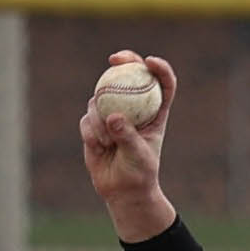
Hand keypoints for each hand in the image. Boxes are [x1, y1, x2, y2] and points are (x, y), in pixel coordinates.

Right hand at [80, 53, 178, 238]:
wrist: (122, 191)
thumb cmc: (139, 174)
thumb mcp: (139, 156)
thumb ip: (127, 136)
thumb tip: (112, 116)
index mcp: (155, 113)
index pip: (161, 84)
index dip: (159, 68)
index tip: (149, 62)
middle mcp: (133, 108)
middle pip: (129, 75)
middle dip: (123, 61)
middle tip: (115, 59)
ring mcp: (112, 113)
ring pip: (101, 99)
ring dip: (101, 118)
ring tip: (108, 142)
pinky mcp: (94, 124)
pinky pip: (87, 119)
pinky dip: (92, 132)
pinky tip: (99, 147)